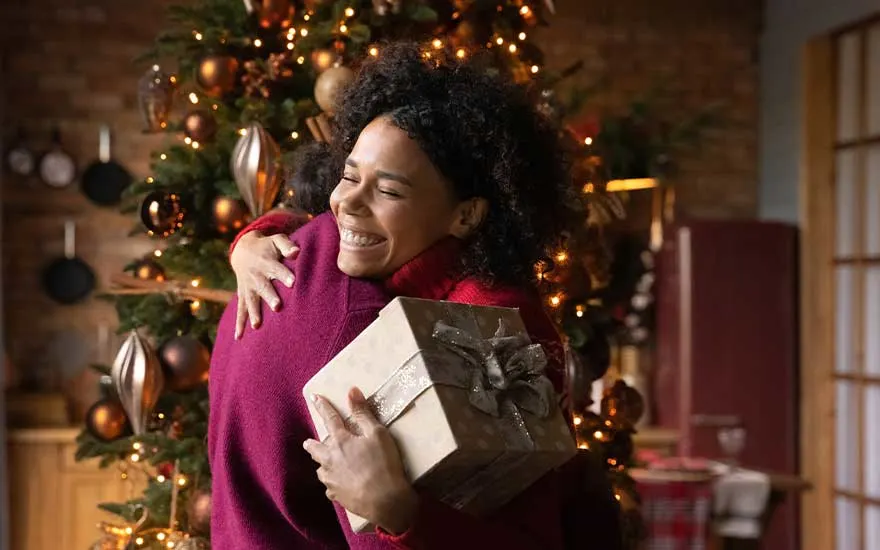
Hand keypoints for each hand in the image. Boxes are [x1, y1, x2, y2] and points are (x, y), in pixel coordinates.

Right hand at [230, 231, 298, 338]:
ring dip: (254, 313)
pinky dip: (239, 323)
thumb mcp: (277, 240)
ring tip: (257, 325)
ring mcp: (249, 288)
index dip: (285, 275)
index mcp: (268, 263)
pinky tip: (239, 337)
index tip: (293, 283)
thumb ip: (287, 245)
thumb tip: (296, 252)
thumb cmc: (267, 247)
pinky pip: (240, 310)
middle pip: (264, 287)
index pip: (277, 269)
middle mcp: (257, 276)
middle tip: (277, 306)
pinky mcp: (243, 296)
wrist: (243, 250)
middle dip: (270, 297)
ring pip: (251, 301)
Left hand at [304, 388, 417, 534]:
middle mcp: (330, 459)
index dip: (322, 406)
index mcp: (340, 441)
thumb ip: (363, 413)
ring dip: (323, 463)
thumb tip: (352, 391)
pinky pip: (329, 487)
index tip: (314, 397)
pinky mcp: (336, 496)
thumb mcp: (378, 434)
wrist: (385, 501)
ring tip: (327, 463)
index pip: (329, 418)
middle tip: (310, 441)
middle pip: (314, 448)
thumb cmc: (384, 464)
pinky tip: (339, 484)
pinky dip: (333, 482)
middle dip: (311, 443)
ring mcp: (331, 479)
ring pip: (320, 469)